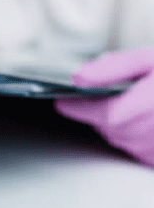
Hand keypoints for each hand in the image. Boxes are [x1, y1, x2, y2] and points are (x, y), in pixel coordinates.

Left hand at [54, 48, 153, 165]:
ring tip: (133, 103)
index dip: (81, 108)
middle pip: (112, 129)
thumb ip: (114, 67)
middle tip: (101, 96)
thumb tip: (78, 79)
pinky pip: (138, 148)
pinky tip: (146, 118)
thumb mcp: (149, 59)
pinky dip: (133, 134)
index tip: (62, 101)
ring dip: (117, 124)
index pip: (108, 114)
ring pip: (123, 140)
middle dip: (100, 113)